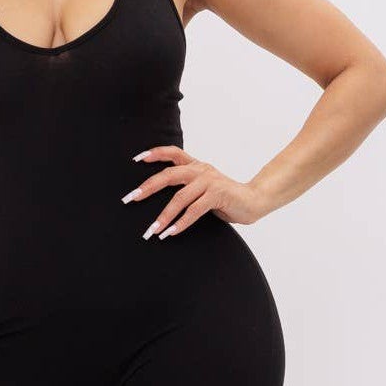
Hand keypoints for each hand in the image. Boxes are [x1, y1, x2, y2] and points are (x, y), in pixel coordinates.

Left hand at [122, 145, 270, 236]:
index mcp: (196, 166)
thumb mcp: (203, 188)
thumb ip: (186, 188)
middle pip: (169, 175)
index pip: (173, 153)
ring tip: (153, 230)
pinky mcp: (218, 195)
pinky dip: (181, 223)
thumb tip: (161, 198)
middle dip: (148, 187)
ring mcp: (209, 182)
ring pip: (180, 197)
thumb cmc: (225, 197)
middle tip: (132, 198)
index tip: (136, 159)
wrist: (253, 201)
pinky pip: (195, 210)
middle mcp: (201, 170)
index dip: (155, 153)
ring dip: (165, 215)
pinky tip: (171, 233)